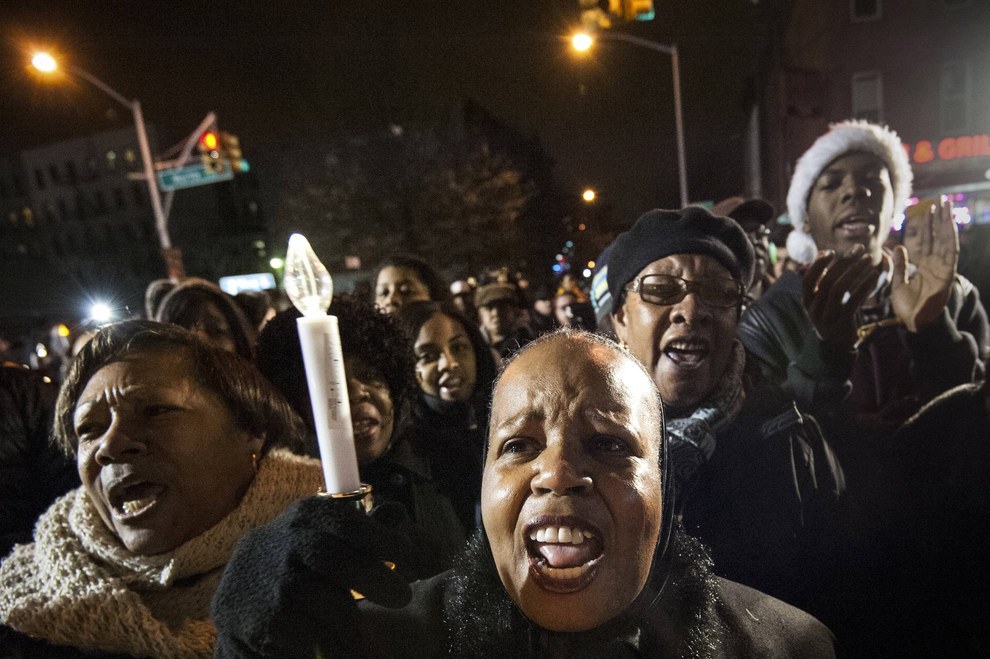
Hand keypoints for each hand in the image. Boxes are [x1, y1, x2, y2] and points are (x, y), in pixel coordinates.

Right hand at [211, 496, 412, 657]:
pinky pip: (306, 635)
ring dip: (354, 623)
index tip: (406, 553)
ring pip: (320, 600)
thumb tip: (398, 515)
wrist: (240, 597)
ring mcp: (269, 580)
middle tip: (403, 597)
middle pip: (330, 557)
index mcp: (307, 515)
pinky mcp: (261, 618)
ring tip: (376, 642)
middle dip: (372, 577)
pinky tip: (349, 652)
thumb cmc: (300, 562)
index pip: (342, 520)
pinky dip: (333, 646)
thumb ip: (363, 531)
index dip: (378, 536)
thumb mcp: (325, 535)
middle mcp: (285, 542)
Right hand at [802, 245, 879, 350]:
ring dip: (855, 271)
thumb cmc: (832, 314)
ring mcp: (827, 317)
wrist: (838, 345)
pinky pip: (853, 301)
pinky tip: (873, 276)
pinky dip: (864, 286)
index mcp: (807, 301)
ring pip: (839, 290)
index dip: (818, 265)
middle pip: (827, 281)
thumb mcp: (823, 297)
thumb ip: (822, 277)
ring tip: (868, 259)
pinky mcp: (843, 323)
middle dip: (844, 262)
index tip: (831, 251)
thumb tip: (822, 252)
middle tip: (859, 249)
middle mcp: (814, 309)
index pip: (808, 280)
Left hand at [892, 197, 957, 331]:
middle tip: (939, 200)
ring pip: (945, 241)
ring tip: (945, 206)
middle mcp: (934, 264)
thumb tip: (897, 247)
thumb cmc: (907, 307)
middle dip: (938, 219)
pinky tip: (949, 225)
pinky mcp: (947, 275)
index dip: (924, 226)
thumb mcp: (898, 283)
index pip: (924, 241)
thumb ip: (900, 265)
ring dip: (946, 223)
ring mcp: (941, 268)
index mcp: (922, 266)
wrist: (914, 324)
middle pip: (937, 237)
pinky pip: (950, 253)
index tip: (924, 209)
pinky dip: (950, 239)